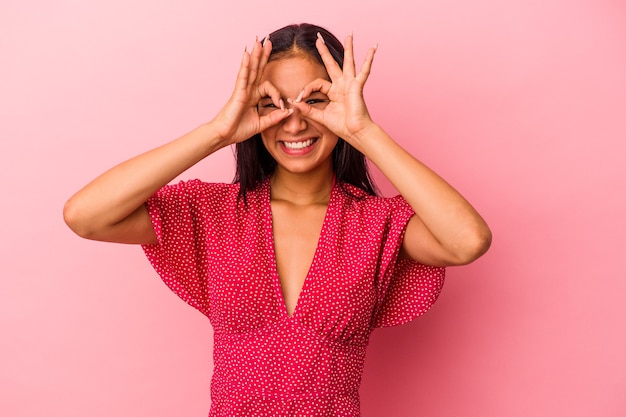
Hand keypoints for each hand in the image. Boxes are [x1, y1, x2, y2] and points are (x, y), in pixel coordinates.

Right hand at [211, 37, 291, 144]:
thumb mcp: (262, 124)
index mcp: (254, 97)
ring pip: (250, 69)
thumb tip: (289, 111)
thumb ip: (274, 117)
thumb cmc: (239, 130)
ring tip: (258, 41)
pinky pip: (242, 76)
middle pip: (257, 69)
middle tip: (269, 41)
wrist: (224, 135)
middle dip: (263, 55)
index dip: (277, 95)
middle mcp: (248, 90)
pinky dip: (245, 65)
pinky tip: (247, 53)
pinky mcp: (237, 93)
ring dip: (255, 54)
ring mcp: (242, 90)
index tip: (281, 106)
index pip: (269, 87)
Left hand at [288, 33, 377, 149]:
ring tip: (350, 35)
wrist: (355, 132)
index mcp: (333, 92)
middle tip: (318, 39)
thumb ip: (307, 109)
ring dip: (348, 48)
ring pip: (348, 62)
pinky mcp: (357, 86)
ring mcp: (350, 84)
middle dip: (324, 52)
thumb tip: (293, 102)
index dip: (307, 89)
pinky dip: (369, 60)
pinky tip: (373, 48)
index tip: (299, 99)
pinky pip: (364, 71)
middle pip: (331, 64)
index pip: (317, 84)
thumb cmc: (342, 126)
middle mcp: (342, 85)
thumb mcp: (320, 116)